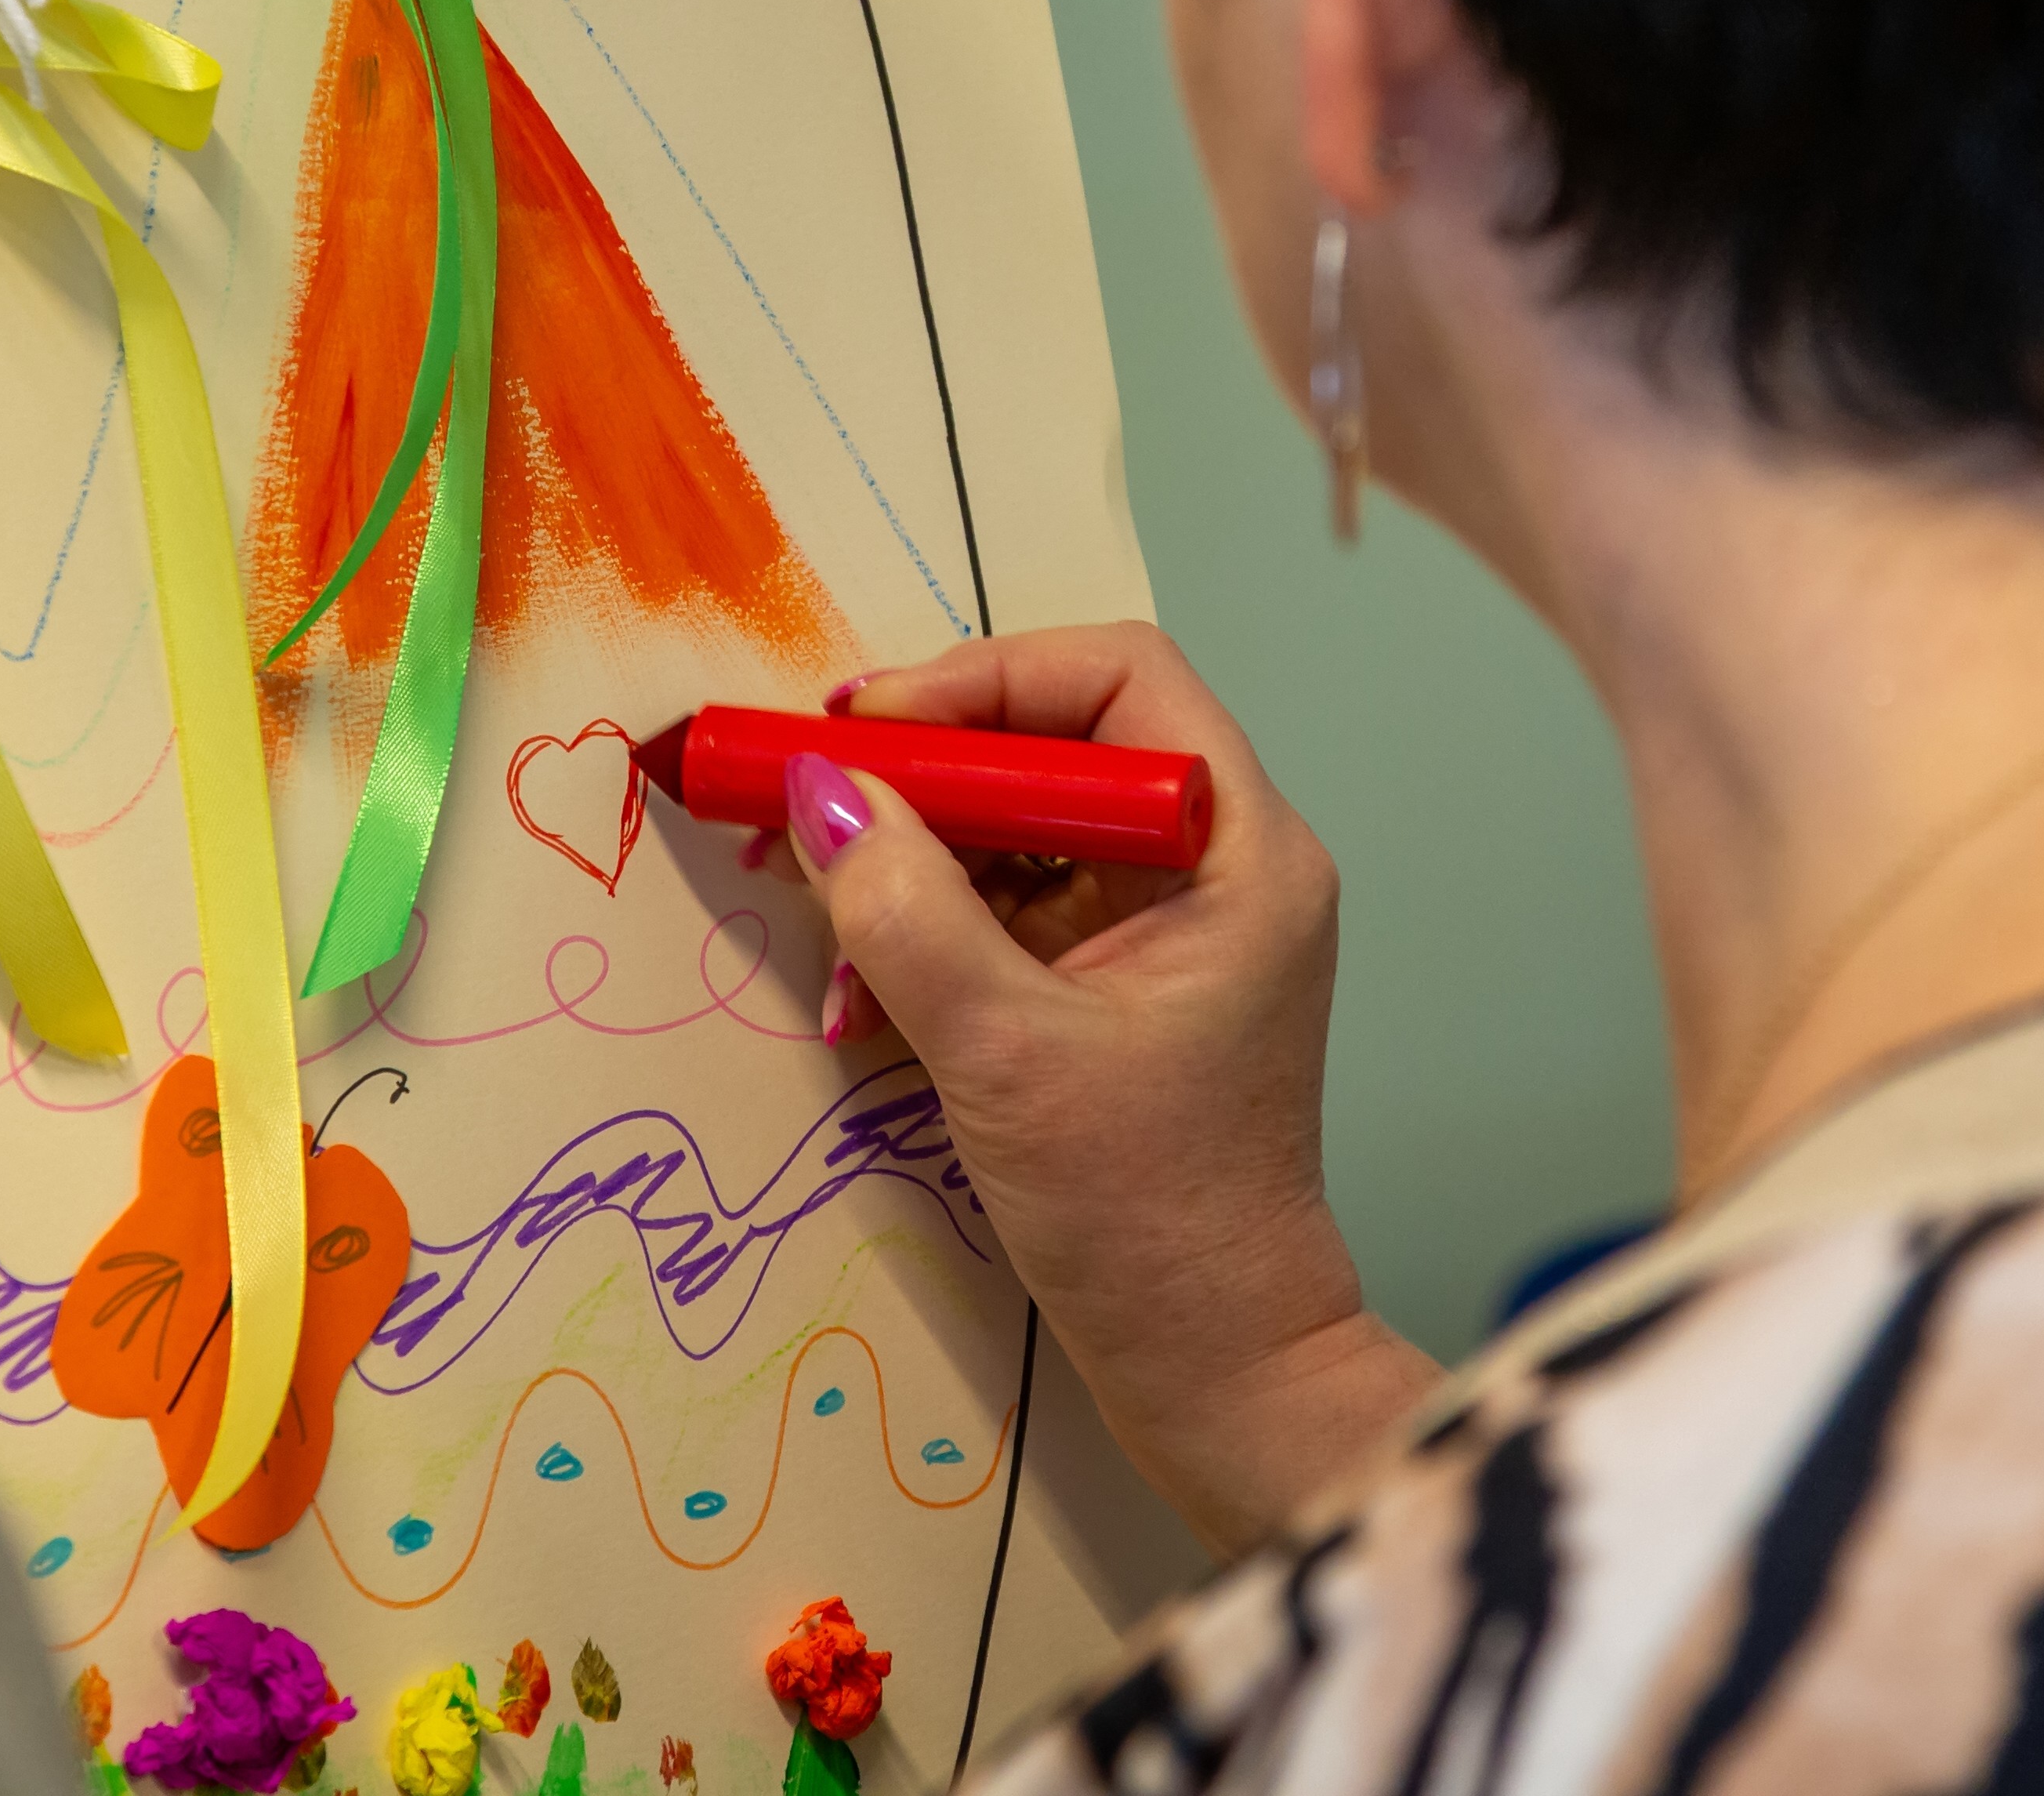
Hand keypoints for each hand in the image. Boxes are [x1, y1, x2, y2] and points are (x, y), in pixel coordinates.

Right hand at [788, 623, 1440, 1552]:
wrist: (1212, 1367)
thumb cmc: (1145, 1216)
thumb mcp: (1004, 1053)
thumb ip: (906, 912)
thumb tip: (818, 791)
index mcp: (1241, 852)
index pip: (1120, 677)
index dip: (984, 678)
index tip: (865, 729)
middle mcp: (1217, 866)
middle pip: (1055, 743)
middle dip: (919, 774)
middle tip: (802, 804)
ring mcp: (1167, 928)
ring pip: (1019, 827)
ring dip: (908, 863)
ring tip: (817, 920)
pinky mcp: (1117, 988)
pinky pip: (1010, 908)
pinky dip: (928, 932)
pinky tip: (857, 994)